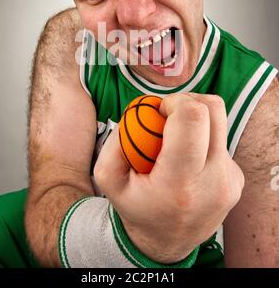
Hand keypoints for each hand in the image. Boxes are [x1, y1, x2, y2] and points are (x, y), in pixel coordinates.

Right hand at [94, 92, 244, 263]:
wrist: (166, 244)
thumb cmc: (137, 208)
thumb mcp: (109, 180)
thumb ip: (115, 143)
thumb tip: (134, 113)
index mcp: (180, 182)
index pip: (193, 117)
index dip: (174, 102)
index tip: (159, 112)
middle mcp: (213, 180)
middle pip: (213, 109)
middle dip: (187, 101)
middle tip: (167, 115)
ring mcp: (230, 180)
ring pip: (220, 121)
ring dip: (195, 119)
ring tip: (176, 137)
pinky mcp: (237, 179)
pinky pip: (221, 141)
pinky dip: (202, 139)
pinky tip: (188, 159)